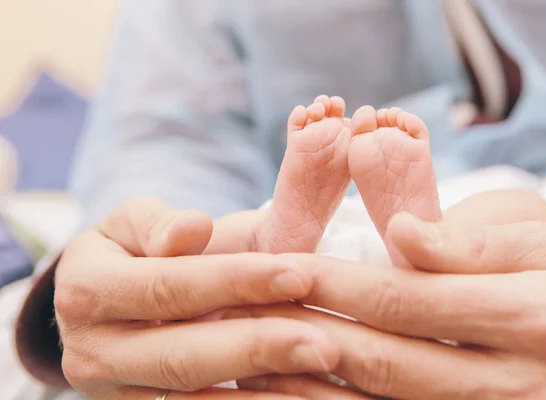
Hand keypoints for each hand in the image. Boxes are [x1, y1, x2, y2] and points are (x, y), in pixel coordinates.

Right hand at [54, 198, 342, 398]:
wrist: (105, 302)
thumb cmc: (133, 250)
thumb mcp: (135, 223)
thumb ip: (162, 223)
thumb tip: (193, 229)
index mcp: (87, 291)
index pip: (171, 286)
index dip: (236, 281)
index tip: (299, 276)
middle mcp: (92, 353)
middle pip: (183, 355)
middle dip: (258, 349)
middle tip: (325, 345)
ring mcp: (114, 394)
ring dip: (261, 396)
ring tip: (318, 376)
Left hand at [239, 213, 545, 398]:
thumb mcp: (540, 244)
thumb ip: (472, 243)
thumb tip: (402, 234)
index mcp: (530, 316)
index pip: (404, 298)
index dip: (333, 283)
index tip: (277, 268)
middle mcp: (514, 383)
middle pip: (382, 361)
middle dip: (302, 334)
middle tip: (241, 312)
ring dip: (306, 388)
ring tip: (246, 364)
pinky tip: (293, 396)